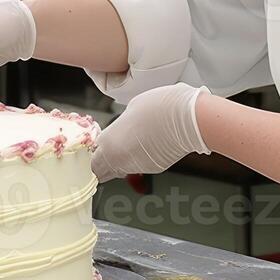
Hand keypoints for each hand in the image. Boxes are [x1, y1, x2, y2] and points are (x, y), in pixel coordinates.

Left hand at [91, 83, 210, 182]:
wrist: (188, 118)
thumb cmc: (158, 107)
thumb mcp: (129, 111)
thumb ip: (118, 128)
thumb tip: (120, 132)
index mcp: (109, 145)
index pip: (90, 162)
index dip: (92, 155)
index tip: (95, 148)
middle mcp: (120, 161)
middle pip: (102, 173)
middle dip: (102, 164)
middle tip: (108, 151)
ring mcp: (138, 167)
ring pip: (121, 170)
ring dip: (121, 161)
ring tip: (132, 142)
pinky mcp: (154, 168)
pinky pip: (139, 166)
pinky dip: (139, 159)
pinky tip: (147, 144)